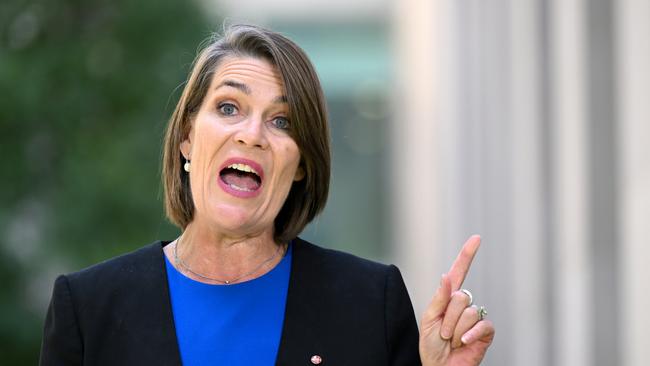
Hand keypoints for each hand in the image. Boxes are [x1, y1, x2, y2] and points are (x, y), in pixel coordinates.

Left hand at [419, 235, 494, 365]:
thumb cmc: (431, 345)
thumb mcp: (429, 319)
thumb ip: (439, 298)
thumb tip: (446, 276)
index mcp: (448, 298)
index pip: (458, 272)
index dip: (467, 255)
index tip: (477, 238)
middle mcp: (464, 304)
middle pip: (461, 297)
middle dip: (447, 318)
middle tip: (442, 333)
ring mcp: (476, 317)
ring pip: (469, 312)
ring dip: (455, 330)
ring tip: (451, 341)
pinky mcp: (486, 332)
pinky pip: (482, 325)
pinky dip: (470, 334)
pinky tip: (462, 343)